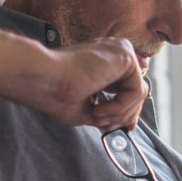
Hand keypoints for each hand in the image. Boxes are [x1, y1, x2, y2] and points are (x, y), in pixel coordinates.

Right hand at [20, 37, 147, 129]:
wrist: (43, 80)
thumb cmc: (55, 93)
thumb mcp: (88, 108)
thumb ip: (111, 112)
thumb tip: (130, 124)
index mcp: (104, 63)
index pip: (128, 86)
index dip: (129, 110)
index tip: (125, 128)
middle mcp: (114, 54)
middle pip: (136, 91)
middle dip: (124, 115)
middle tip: (103, 124)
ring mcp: (120, 52)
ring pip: (138, 94)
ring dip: (118, 114)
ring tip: (96, 115)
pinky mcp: (125, 56)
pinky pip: (137, 91)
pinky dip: (120, 107)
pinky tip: (99, 109)